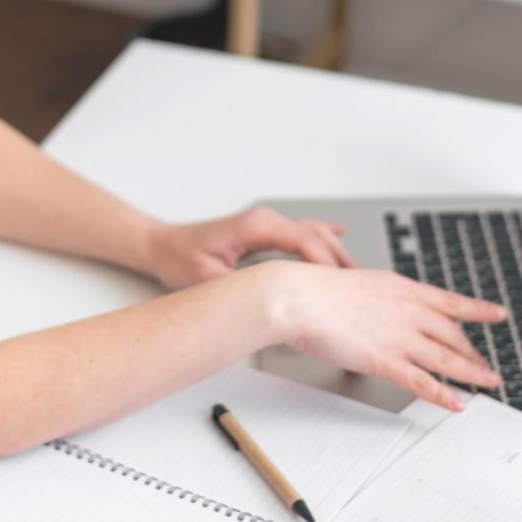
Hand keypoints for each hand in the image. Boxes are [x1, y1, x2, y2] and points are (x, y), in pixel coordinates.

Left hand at [146, 206, 355, 289]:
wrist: (163, 246)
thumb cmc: (180, 259)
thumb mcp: (210, 279)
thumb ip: (243, 288)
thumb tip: (273, 302)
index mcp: (257, 225)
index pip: (305, 241)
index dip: (326, 265)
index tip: (340, 287)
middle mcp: (265, 219)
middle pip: (316, 235)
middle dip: (339, 260)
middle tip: (358, 287)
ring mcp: (266, 223)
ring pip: (313, 232)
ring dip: (335, 251)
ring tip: (356, 275)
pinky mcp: (264, 230)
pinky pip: (302, 230)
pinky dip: (323, 236)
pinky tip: (341, 235)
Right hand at [257, 259, 507, 411]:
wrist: (298, 297)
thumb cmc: (315, 290)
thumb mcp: (357, 283)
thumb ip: (376, 298)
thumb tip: (380, 306)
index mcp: (401, 288)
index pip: (449, 301)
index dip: (477, 309)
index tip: (497, 313)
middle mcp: (407, 311)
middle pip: (452, 333)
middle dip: (473, 351)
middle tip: (486, 364)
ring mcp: (399, 336)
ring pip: (446, 358)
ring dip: (471, 372)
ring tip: (488, 382)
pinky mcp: (385, 360)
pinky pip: (422, 382)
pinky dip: (443, 394)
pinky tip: (457, 403)